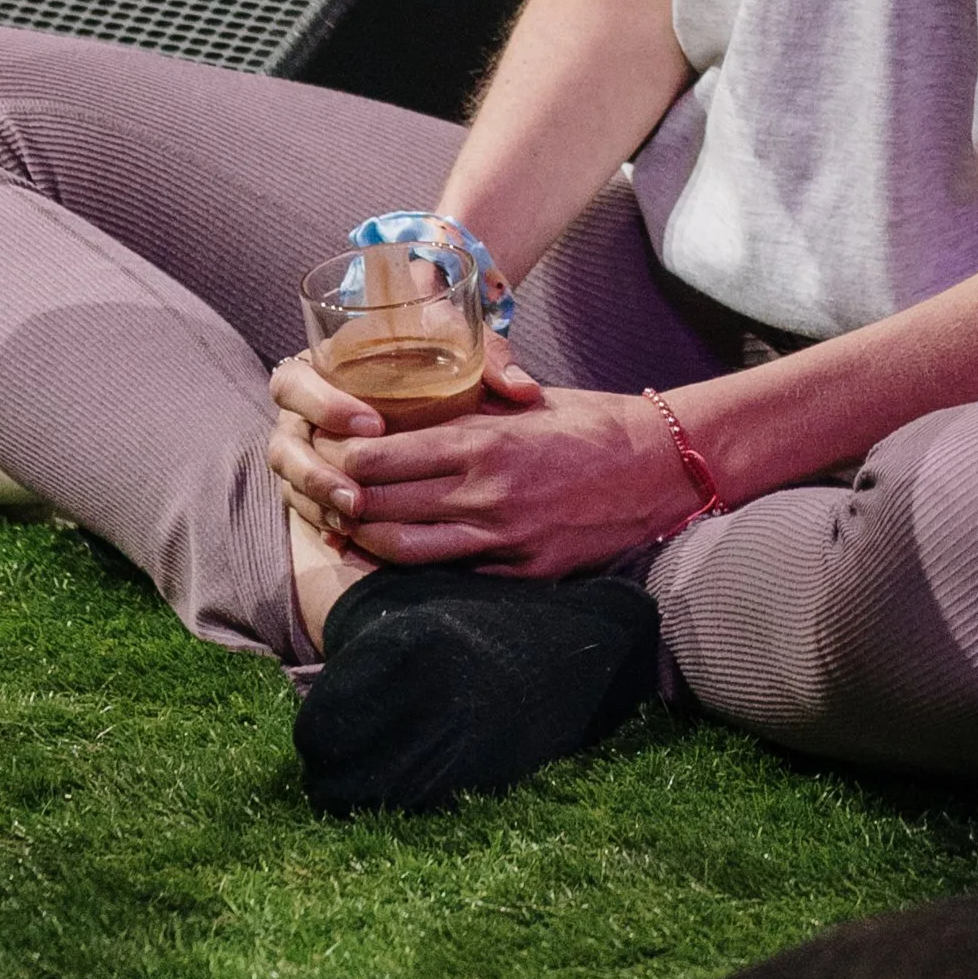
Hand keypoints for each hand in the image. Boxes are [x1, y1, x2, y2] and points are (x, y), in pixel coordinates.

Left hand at [265, 346, 707, 574]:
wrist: (660, 468)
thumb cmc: (592, 423)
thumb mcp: (526, 403)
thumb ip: (469, 411)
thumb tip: (410, 410)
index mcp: (484, 442)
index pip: (384, 459)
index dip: (343, 461)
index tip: (324, 453)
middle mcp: (486, 494)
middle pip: (383, 510)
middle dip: (341, 505)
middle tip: (317, 496)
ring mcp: (503, 540)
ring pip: (406, 553)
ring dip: (367, 544)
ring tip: (345, 533)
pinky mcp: (522, 573)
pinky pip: (452, 575)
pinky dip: (417, 570)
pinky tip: (397, 562)